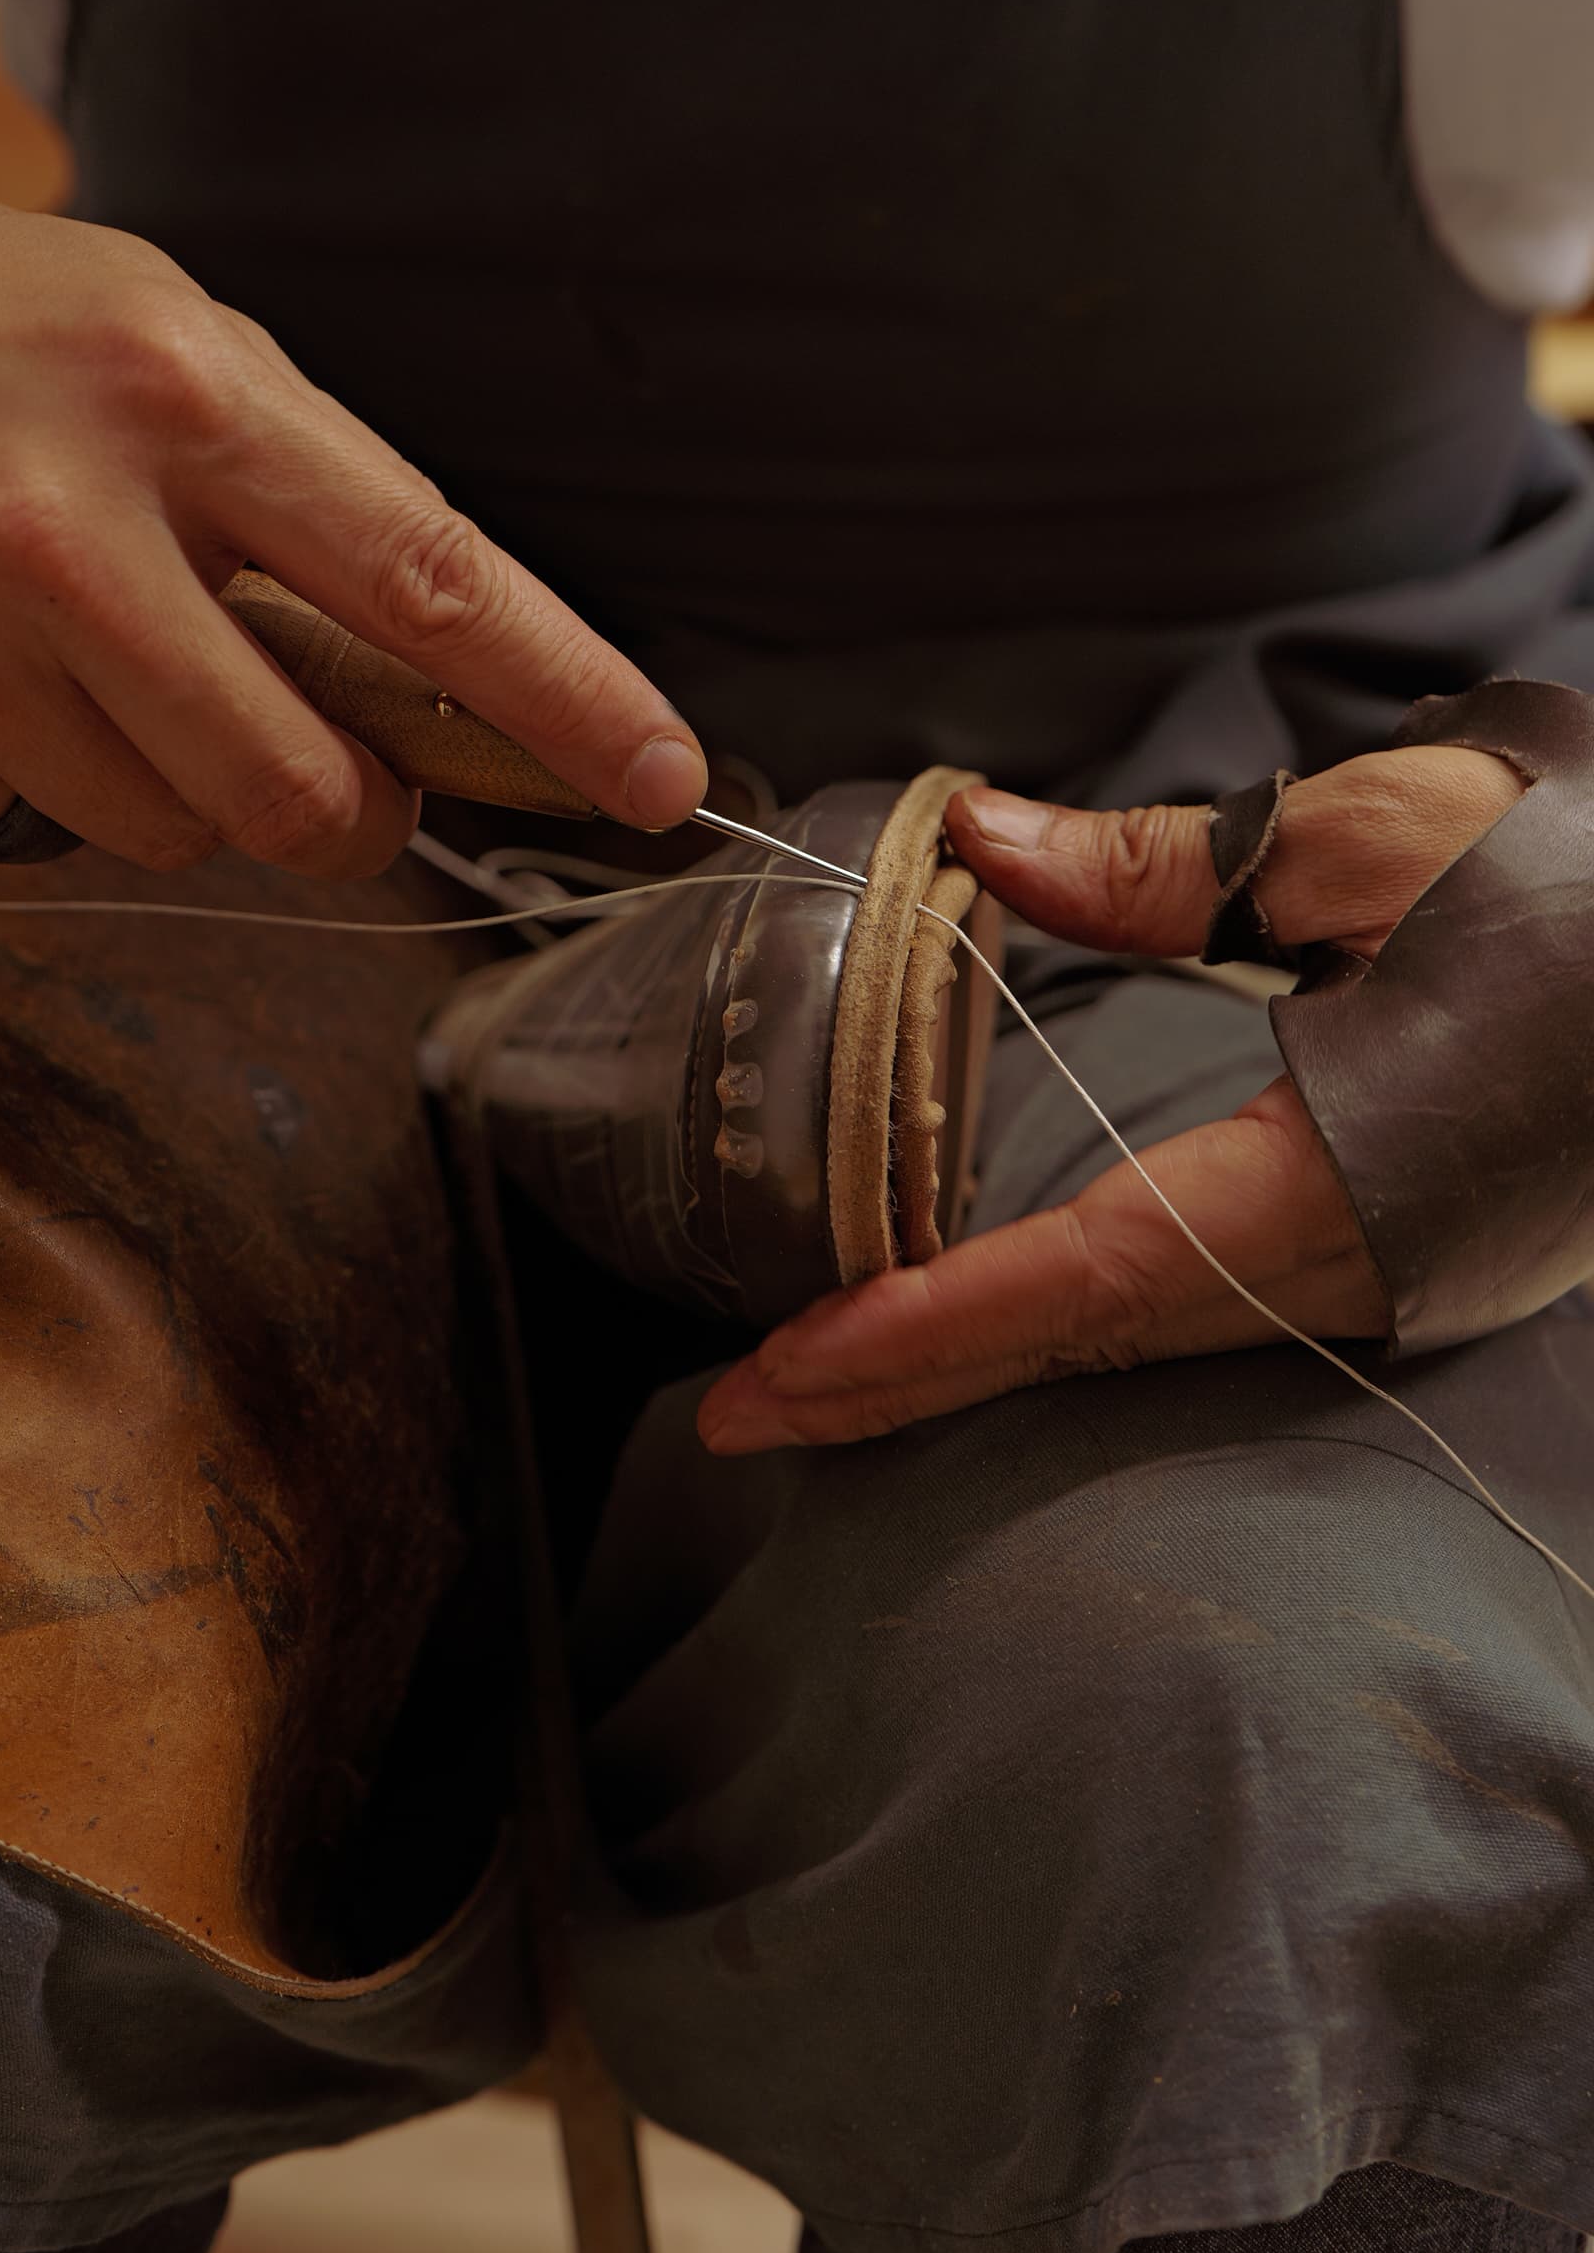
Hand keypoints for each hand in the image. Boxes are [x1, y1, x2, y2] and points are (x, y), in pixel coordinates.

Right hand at [0, 20, 704, 875]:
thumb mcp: (159, 331)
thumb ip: (298, 493)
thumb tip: (428, 677)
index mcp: (176, 394)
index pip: (422, 582)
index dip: (562, 701)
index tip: (659, 781)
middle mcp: (60, 530)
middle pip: (295, 792)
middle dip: (350, 813)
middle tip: (342, 773)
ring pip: (164, 832)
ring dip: (180, 779)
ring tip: (99, 650)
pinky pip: (23, 824)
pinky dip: (38, 769)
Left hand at [696, 741, 1520, 1453]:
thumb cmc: (1580, 879)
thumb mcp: (1366, 838)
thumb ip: (1155, 863)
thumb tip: (975, 842)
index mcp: (1343, 1178)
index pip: (1088, 1273)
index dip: (926, 1327)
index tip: (786, 1373)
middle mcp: (1354, 1268)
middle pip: (1093, 1340)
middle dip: (913, 1382)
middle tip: (744, 1414)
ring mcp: (1385, 1285)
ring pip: (1142, 1339)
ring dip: (980, 1356)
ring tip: (827, 1370)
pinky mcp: (1397, 1263)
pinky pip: (1199, 1309)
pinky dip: (1071, 1318)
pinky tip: (988, 1307)